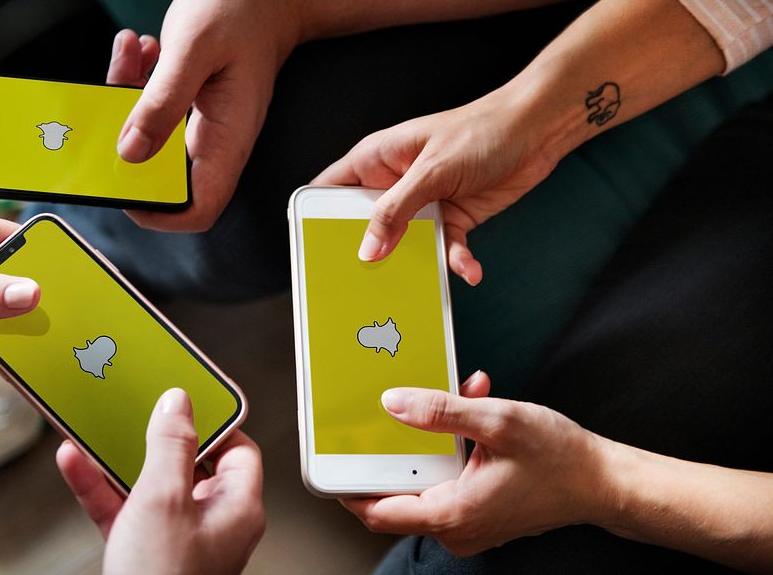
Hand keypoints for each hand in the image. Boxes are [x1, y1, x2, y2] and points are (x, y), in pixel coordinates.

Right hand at [57, 388, 264, 574]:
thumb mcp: (165, 499)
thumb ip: (172, 446)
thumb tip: (179, 404)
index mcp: (236, 507)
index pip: (238, 448)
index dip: (214, 420)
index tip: (187, 396)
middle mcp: (211, 522)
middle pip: (188, 463)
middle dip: (155, 437)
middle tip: (137, 409)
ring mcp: (176, 538)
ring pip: (149, 485)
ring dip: (119, 459)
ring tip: (97, 430)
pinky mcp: (143, 552)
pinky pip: (123, 509)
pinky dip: (100, 487)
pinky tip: (76, 462)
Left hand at [110, 0, 300, 231]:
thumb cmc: (240, 16)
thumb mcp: (194, 48)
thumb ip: (162, 101)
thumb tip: (130, 152)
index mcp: (224, 141)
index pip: (198, 209)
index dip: (159, 212)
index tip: (124, 184)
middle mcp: (213, 143)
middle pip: (160, 176)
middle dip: (124, 142)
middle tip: (111, 98)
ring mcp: (199, 128)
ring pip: (147, 139)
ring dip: (125, 101)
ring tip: (130, 55)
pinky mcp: (186, 109)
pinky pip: (149, 111)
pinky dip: (134, 83)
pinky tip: (139, 49)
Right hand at [313, 85, 560, 284]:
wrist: (538, 130)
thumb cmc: (481, 131)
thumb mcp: (431, 171)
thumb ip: (396, 210)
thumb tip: (368, 250)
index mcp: (377, 159)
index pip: (331, 188)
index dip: (316, 216)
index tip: (311, 248)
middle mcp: (395, 182)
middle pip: (365, 224)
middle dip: (365, 252)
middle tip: (361, 280)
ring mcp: (423, 202)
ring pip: (405, 243)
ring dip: (413, 264)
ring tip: (414, 287)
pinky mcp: (453, 218)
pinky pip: (444, 248)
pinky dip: (454, 261)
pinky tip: (469, 270)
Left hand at [342, 371, 610, 555]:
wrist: (603, 482)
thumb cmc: (560, 458)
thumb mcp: (497, 421)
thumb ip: (441, 412)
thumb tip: (393, 404)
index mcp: (453, 514)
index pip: (377, 512)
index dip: (347, 488)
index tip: (330, 462)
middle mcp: (456, 528)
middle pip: (395, 496)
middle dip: (391, 453)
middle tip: (379, 418)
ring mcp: (468, 525)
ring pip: (424, 485)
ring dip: (426, 444)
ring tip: (444, 404)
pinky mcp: (478, 514)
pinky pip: (446, 485)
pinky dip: (449, 452)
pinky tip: (467, 416)